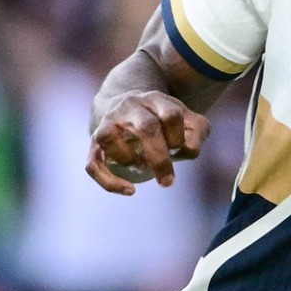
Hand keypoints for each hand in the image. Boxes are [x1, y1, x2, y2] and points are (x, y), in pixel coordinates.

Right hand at [87, 90, 210, 193]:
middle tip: (168, 182)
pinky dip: (109, 181)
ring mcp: (109, 123)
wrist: (129, 107)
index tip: (179, 150)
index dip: (178, 138)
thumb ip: (198, 133)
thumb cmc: (166, 121)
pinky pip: (93, 164)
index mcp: (156, 100)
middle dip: (159, 158)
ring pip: (108, 137)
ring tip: (142, 167)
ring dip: (128, 159)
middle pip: (146, 127)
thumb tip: (187, 150)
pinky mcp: (95, 143)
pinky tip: (130, 191)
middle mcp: (130, 107)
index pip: (172, 115)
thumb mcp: (189, 121)